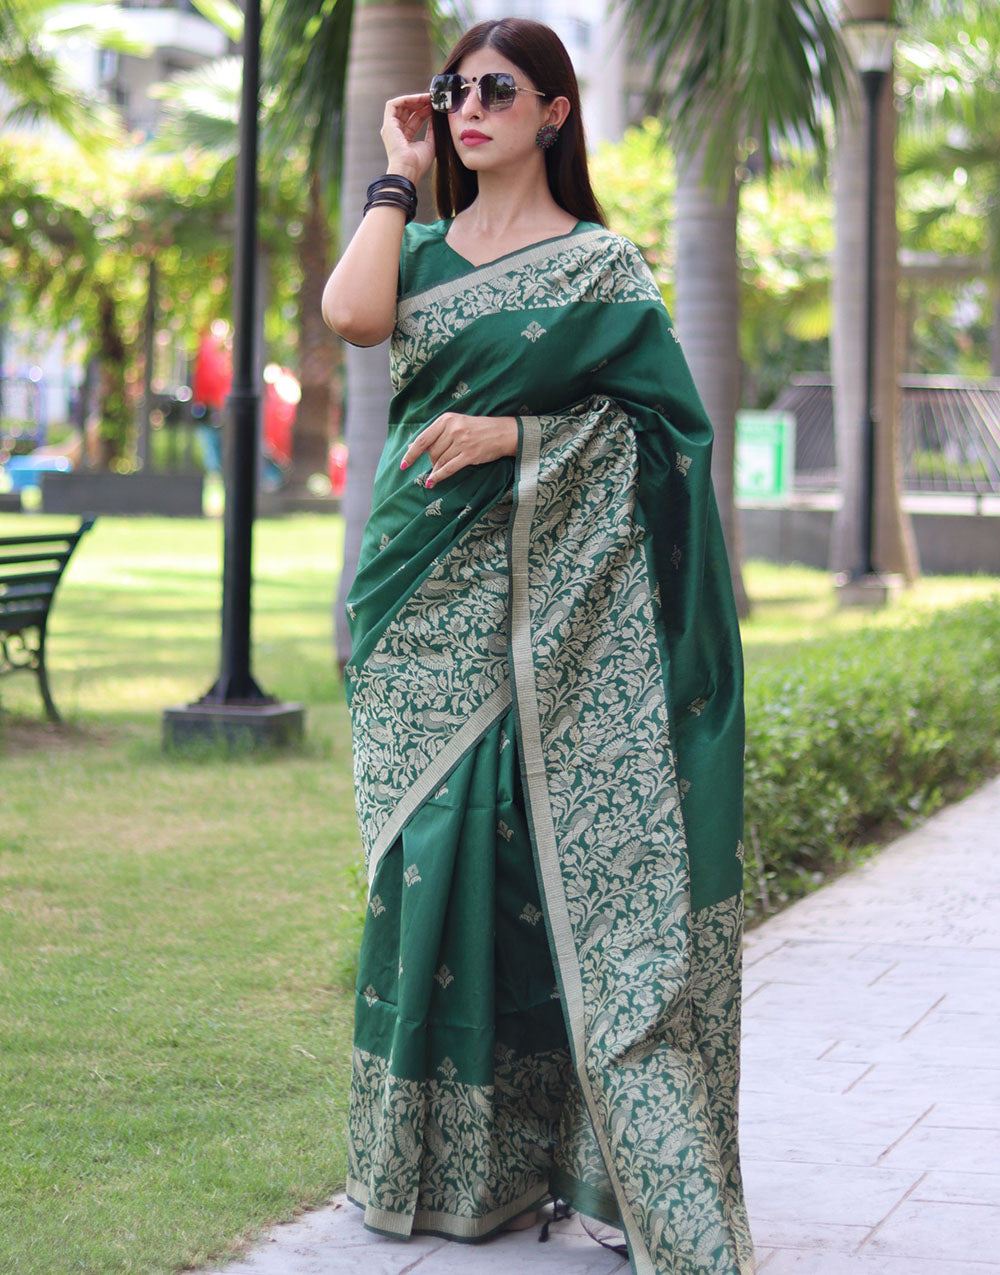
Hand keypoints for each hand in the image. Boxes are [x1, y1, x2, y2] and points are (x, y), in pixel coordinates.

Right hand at [381, 93, 434, 182]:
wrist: (408, 170)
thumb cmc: (418, 164)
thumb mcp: (430, 144)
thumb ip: (432, 130)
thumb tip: (436, 118)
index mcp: (405, 139)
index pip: (414, 120)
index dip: (424, 111)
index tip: (435, 106)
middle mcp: (396, 132)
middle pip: (408, 111)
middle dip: (420, 103)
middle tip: (433, 99)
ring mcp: (390, 128)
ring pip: (401, 106)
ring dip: (414, 100)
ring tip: (428, 98)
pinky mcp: (387, 124)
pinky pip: (393, 105)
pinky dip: (406, 99)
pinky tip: (418, 99)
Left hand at [400, 413, 517, 487]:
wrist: (503, 432)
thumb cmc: (478, 429)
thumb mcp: (455, 425)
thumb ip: (435, 434)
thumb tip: (412, 446)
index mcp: (446, 420)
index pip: (423, 439)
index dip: (411, 454)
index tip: (403, 465)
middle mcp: (453, 429)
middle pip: (432, 452)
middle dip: (431, 461)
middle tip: (436, 465)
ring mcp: (461, 442)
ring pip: (440, 461)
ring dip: (435, 470)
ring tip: (435, 475)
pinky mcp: (470, 455)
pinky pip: (448, 468)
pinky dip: (439, 476)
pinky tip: (433, 482)